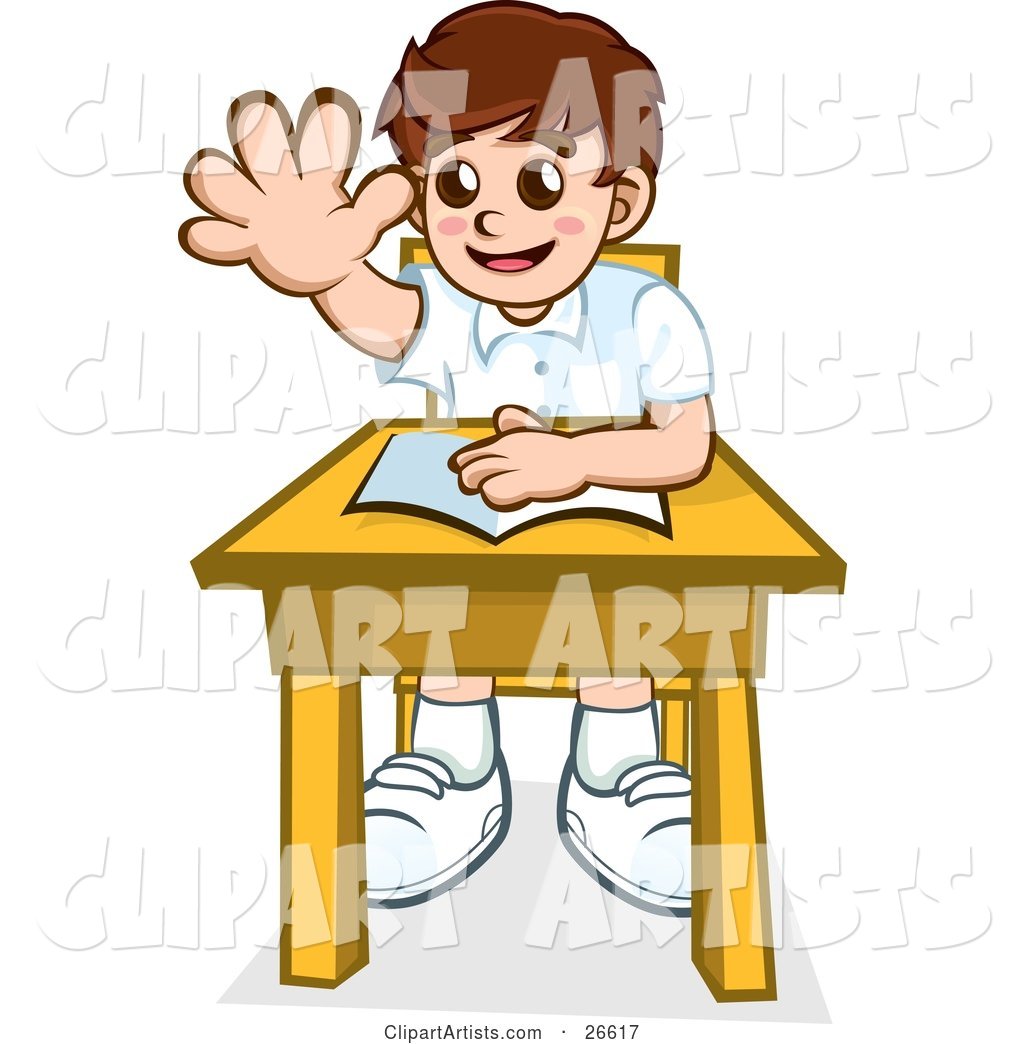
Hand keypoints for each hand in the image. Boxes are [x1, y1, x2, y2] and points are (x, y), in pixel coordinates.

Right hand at [180, 89, 416, 293]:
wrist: (318, 267)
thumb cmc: (340, 236)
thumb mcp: (360, 226)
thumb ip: (381, 205)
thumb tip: (408, 182)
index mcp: (315, 172)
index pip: (319, 138)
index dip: (325, 124)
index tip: (334, 109)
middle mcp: (279, 182)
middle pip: (259, 143)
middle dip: (258, 132)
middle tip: (260, 121)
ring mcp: (256, 209)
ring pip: (224, 182)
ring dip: (219, 178)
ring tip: (215, 175)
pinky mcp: (242, 240)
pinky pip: (216, 235)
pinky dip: (208, 235)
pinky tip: (205, 233)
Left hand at [449, 406, 588, 509]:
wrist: (581, 456)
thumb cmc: (557, 448)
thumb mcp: (533, 430)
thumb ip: (514, 424)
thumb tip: (501, 415)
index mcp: (506, 441)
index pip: (470, 455)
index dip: (465, 466)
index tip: (469, 473)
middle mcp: (507, 452)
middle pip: (469, 469)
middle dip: (469, 481)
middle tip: (482, 486)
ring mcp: (515, 466)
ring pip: (476, 478)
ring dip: (481, 488)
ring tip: (495, 490)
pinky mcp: (526, 481)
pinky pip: (495, 491)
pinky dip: (495, 495)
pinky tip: (507, 494)